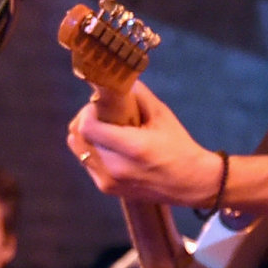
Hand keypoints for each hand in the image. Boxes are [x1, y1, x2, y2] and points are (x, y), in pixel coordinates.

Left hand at [70, 83, 220, 206]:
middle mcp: (115, 167)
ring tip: (105, 130)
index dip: (87, 113)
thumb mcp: (163, 116)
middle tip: (101, 114)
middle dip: (85, 121)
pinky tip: (109, 147)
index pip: (88, 128)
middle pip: (78, 138)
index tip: (98, 105)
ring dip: (86, 136)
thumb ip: (140, 96)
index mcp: (132, 147)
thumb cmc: (179, 146)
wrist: (189, 183)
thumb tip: (121, 79)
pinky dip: (92, 150)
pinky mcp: (106, 188)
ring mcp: (108, 181)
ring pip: (78, 150)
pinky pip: (87, 162)